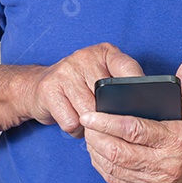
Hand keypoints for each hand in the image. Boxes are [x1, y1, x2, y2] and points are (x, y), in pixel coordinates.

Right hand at [27, 42, 143, 137]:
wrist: (37, 87)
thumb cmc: (79, 86)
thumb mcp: (102, 76)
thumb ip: (121, 85)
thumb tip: (144, 109)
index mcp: (104, 52)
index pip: (128, 69)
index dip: (136, 89)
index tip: (142, 107)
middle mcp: (85, 56)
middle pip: (108, 97)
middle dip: (109, 115)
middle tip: (107, 120)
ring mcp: (66, 71)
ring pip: (90, 112)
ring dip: (92, 126)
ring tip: (89, 121)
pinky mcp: (49, 89)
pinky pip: (72, 122)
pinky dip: (76, 130)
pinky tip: (75, 122)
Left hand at [80, 55, 181, 182]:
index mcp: (178, 140)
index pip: (134, 130)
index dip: (108, 122)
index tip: (90, 113)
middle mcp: (166, 165)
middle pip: (118, 152)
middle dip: (96, 136)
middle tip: (86, 122)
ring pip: (115, 169)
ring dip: (96, 152)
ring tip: (90, 135)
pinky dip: (104, 168)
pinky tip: (99, 154)